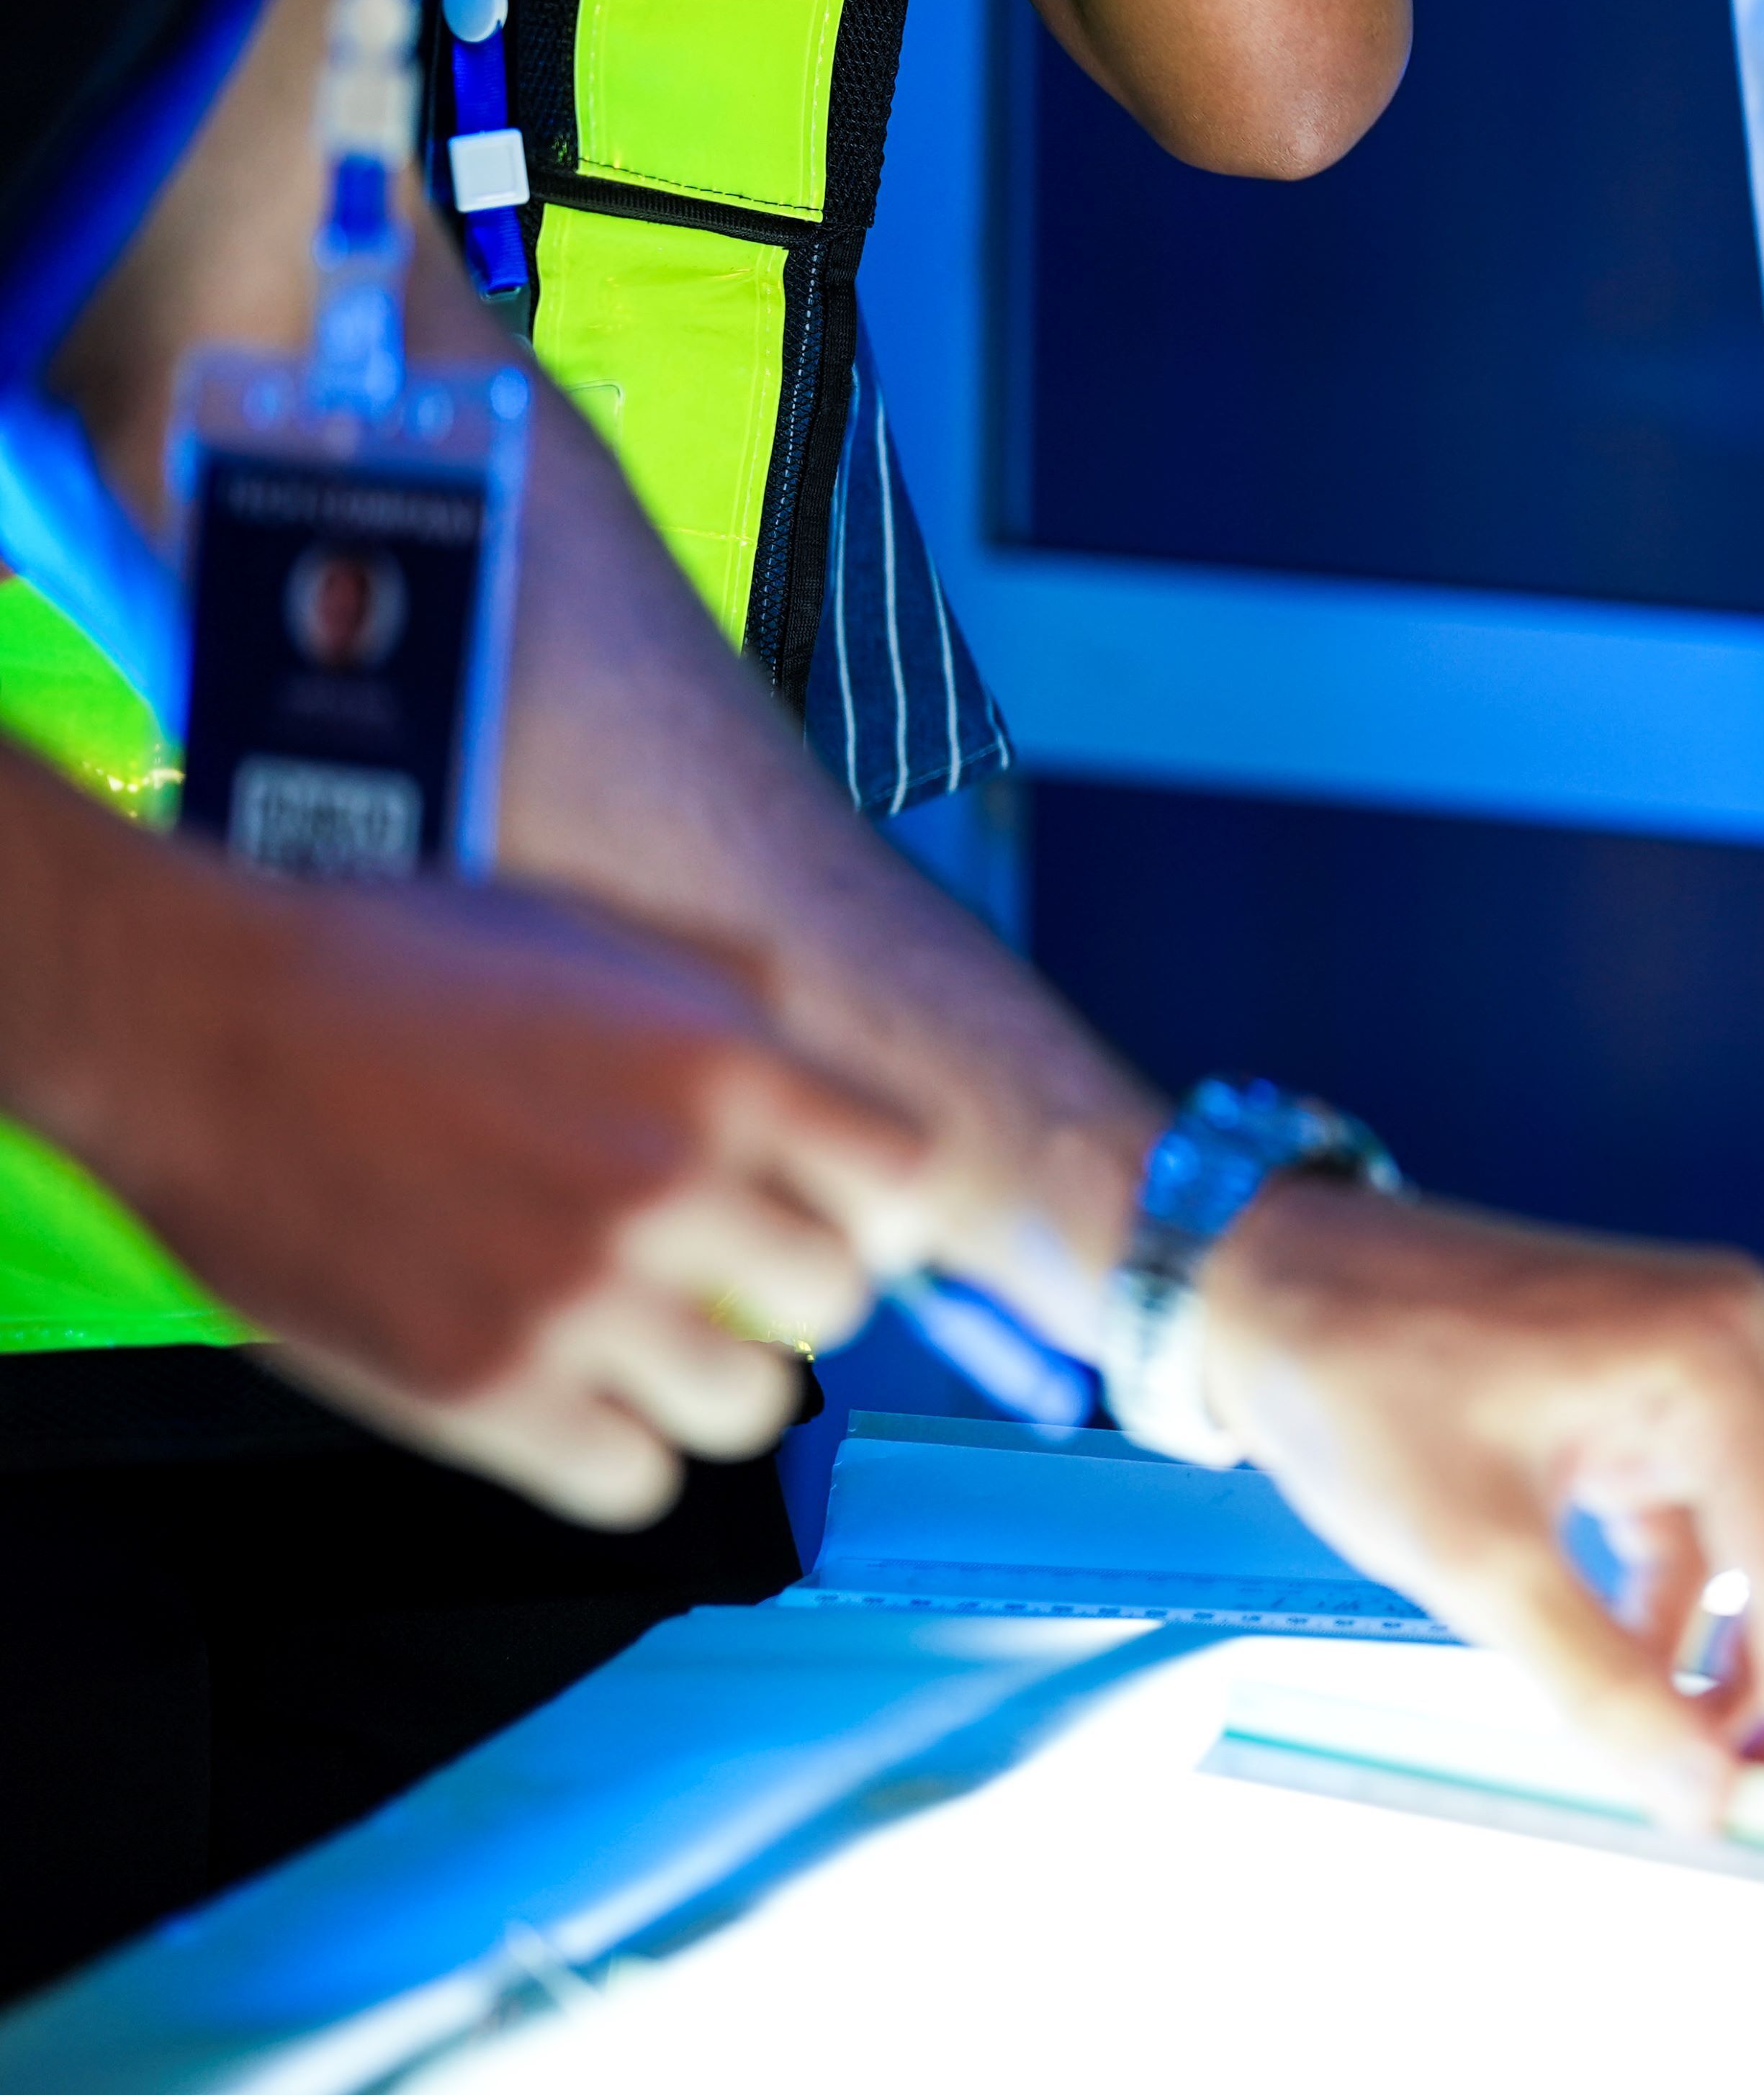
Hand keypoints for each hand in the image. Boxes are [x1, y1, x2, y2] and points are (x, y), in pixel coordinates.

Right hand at [30, 839, 925, 1526]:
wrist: (199, 1023)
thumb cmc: (396, 962)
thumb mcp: (605, 933)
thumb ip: (740, 1000)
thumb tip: (839, 1079)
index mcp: (725, 1066)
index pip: (912, 1180)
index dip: (869, 1202)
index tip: (821, 1209)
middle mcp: (674, 1185)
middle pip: (837, 1304)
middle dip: (780, 1292)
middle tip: (705, 1275)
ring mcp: (579, 1296)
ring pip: (751, 1407)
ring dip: (703, 1382)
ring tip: (633, 1340)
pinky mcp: (483, 1389)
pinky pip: (634, 1480)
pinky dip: (608, 1452)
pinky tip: (560, 1395)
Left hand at [1199, 1186, 1763, 1814]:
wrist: (1271, 1285)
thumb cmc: (1356, 1382)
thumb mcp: (1474, 1560)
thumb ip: (1598, 1684)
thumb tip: (1696, 1790)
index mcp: (1710, 1359)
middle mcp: (1736, 1342)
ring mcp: (1704, 1361)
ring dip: (1760, 1643)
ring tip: (1714, 1754)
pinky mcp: (1660, 1393)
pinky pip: (1718, 1516)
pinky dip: (1699, 1605)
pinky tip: (1659, 1680)